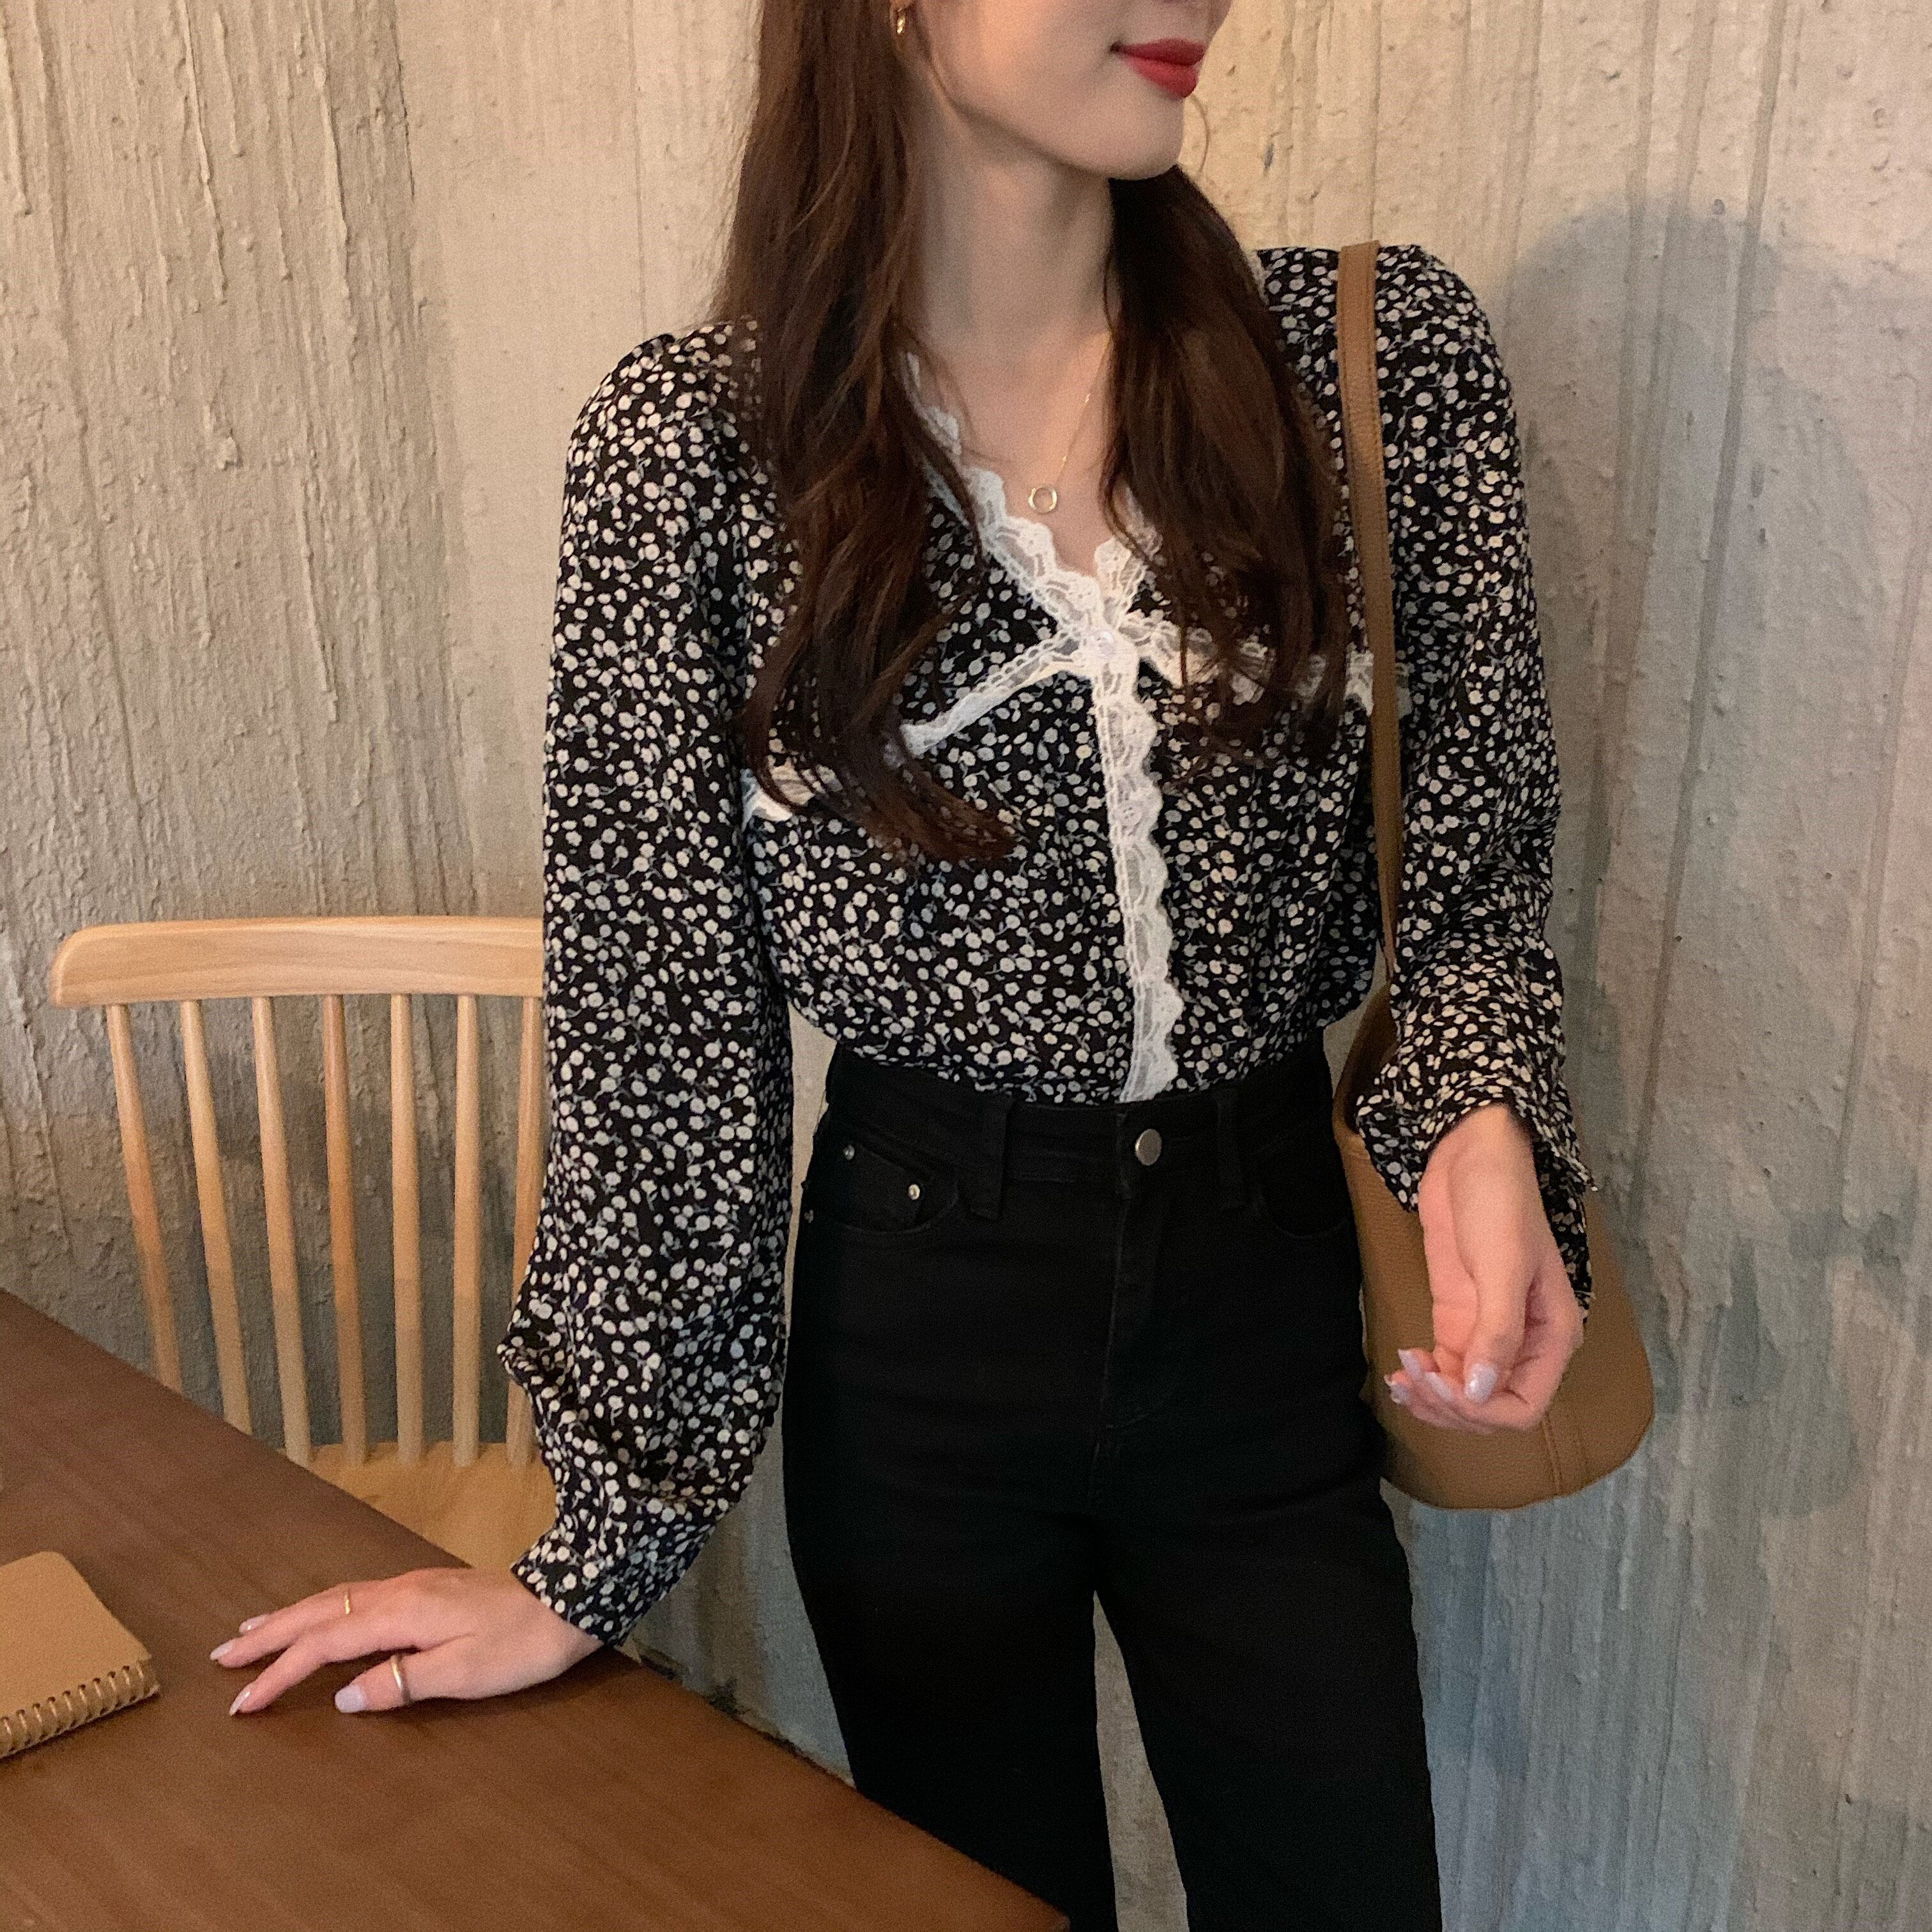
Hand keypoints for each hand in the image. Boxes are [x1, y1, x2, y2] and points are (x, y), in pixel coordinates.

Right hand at [209, 1565, 605, 1715]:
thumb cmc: (521, 1643)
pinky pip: (356, 1594)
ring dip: (292, 1616)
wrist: (569, 1600)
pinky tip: (322, 1615)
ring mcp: (413, 1584)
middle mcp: (399, 1591)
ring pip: (336, 1597)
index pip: (324, 1644)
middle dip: (269, 1635)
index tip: (242, 1703)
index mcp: (401, 1612)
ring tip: (254, 1632)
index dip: (281, 1674)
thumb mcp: (464, 1671)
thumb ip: (402, 1682)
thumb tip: (346, 1697)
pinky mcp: (427, 1587)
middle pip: (320, 1611)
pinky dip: (324, 1606)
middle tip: (222, 1657)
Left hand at [1383, 1101, 1584, 1434]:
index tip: (1442, 1386)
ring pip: (1465, 1395)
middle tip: (1413, 1380)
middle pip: (1491, 1409)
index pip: (1526, 1407)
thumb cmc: (1499, 1204)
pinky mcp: (1457, 1320)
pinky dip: (1424, 1379)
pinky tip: (1401, 1369)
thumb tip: (1482, 1394)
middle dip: (1452, 1408)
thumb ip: (1496, 1332)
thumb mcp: (1502, 1266)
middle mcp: (1524, 1345)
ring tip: (1401, 1380)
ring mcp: (1487, 1334)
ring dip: (1433, 1399)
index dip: (1483, 1412)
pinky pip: (1446, 1369)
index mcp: (1552, 1337)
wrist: (1470, 1156)